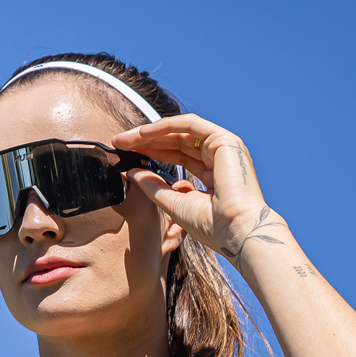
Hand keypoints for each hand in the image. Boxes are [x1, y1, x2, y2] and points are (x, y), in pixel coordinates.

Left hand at [111, 114, 287, 270]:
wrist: (236, 231)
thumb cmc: (211, 225)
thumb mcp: (174, 203)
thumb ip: (154, 186)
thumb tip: (133, 171)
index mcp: (211, 174)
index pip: (176, 155)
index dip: (151, 153)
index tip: (127, 155)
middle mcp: (218, 158)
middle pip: (176, 141)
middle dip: (146, 141)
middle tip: (119, 143)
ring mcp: (223, 147)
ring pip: (180, 131)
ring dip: (151, 133)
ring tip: (126, 139)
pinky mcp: (225, 140)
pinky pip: (190, 125)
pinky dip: (165, 126)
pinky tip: (143, 133)